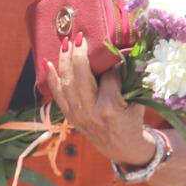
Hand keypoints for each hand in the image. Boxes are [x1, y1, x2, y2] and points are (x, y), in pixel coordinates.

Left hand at [44, 31, 153, 165]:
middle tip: (80, 37)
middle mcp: (91, 111)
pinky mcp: (69, 116)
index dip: (111, 62)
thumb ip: (131, 80)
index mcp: (111, 107)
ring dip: (64, 61)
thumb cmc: (132, 121)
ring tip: (66, 43)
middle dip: (79, 55)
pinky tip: (47, 61)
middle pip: (81, 76)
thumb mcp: (137, 101)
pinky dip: (52, 77)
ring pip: (67, 83)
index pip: (108, 76)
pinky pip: (57, 94)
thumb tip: (126, 53)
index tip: (112, 50)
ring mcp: (77, 114)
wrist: (121, 148)